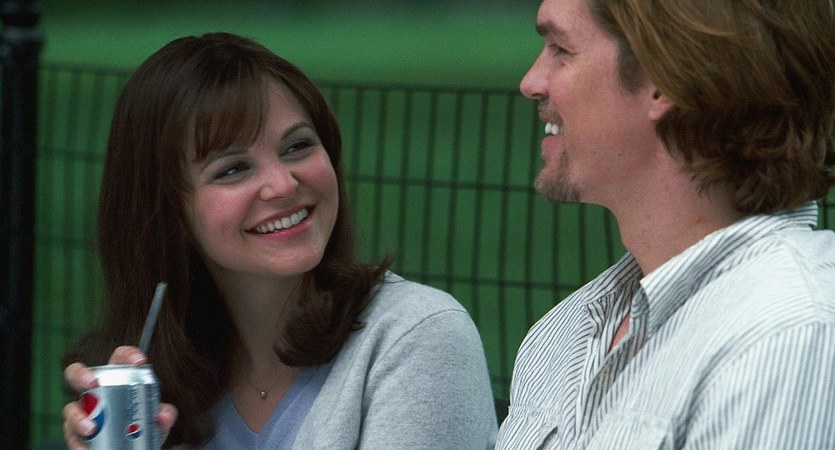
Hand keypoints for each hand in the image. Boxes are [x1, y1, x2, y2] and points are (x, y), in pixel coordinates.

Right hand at [62, 346, 177, 449]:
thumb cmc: (141, 429)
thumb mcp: (155, 422)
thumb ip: (163, 416)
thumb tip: (163, 415)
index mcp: (117, 382)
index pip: (118, 360)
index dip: (127, 355)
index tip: (139, 360)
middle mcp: (95, 393)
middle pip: (77, 374)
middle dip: (81, 374)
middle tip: (92, 382)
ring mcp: (81, 413)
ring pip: (70, 408)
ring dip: (79, 417)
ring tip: (90, 428)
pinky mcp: (75, 435)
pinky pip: (71, 437)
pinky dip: (78, 444)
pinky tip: (85, 449)